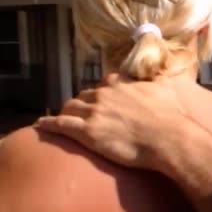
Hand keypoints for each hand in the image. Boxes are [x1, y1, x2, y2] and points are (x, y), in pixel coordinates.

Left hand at [37, 73, 211, 211]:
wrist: (168, 138)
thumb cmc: (170, 116)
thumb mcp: (166, 88)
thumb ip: (158, 79)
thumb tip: (159, 73)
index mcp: (122, 84)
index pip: (105, 83)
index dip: (102, 92)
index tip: (101, 98)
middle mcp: (105, 94)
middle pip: (84, 95)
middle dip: (82, 103)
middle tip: (82, 113)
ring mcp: (94, 112)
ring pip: (70, 107)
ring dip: (65, 112)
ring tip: (62, 119)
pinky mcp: (87, 132)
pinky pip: (61, 125)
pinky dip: (49, 124)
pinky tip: (41, 125)